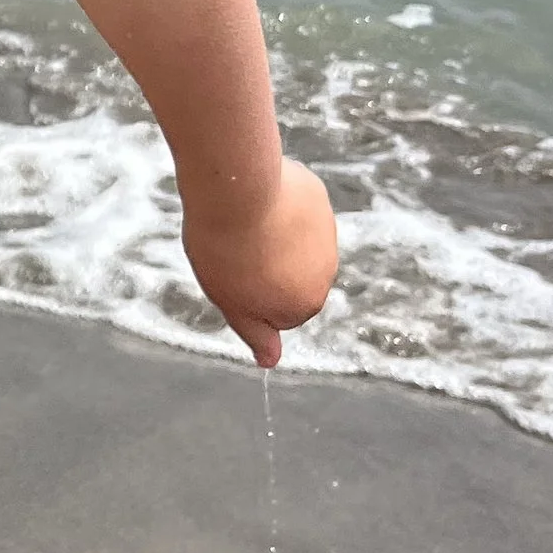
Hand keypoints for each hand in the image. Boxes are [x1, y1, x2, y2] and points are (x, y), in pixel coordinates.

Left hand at [182, 158, 336, 366]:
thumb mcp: (234, 305)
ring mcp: (327, 232)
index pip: (278, 309)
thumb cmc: (226, 253)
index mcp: (306, 304)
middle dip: (267, 264)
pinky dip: (278, 204)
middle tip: (236, 250)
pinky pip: (296, 207)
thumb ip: (257, 335)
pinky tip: (258, 197)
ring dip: (274, 234)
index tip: (232, 276)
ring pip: (295, 240)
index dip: (250, 292)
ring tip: (244, 221)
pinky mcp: (319, 198)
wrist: (236, 190)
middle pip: (291, 274)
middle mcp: (327, 272)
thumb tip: (270, 362)